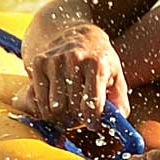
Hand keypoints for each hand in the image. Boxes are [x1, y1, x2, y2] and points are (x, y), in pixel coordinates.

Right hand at [15, 24, 129, 128]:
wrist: (80, 35)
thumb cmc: (101, 62)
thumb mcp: (116, 77)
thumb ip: (120, 102)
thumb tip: (117, 121)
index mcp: (97, 64)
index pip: (92, 103)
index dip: (92, 120)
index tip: (92, 124)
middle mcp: (75, 59)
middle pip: (72, 107)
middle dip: (77, 117)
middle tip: (80, 114)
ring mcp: (55, 60)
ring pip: (54, 106)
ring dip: (61, 114)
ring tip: (68, 108)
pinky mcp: (39, 62)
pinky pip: (39, 99)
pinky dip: (46, 107)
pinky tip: (55, 101)